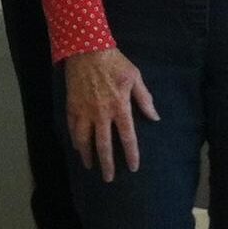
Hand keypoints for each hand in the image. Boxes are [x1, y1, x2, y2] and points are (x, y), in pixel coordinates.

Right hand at [66, 47, 160, 180]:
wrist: (87, 50)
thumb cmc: (114, 62)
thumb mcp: (135, 77)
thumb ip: (144, 99)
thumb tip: (155, 117)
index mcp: (120, 107)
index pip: (127, 137)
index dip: (131, 154)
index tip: (133, 167)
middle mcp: (102, 113)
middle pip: (104, 145)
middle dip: (107, 164)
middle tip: (109, 178)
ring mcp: (85, 111)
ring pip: (84, 140)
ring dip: (87, 155)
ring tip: (90, 166)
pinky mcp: (72, 106)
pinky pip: (72, 128)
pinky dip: (75, 140)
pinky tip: (77, 147)